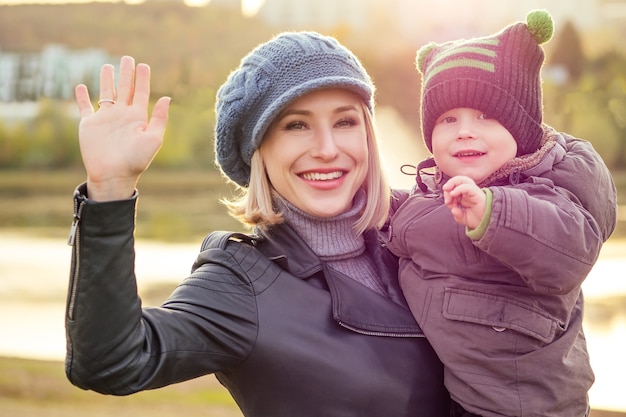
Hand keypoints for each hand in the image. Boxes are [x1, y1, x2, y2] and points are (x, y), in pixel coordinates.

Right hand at [75, 56, 170, 200]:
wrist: (113, 175)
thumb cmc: (135, 160)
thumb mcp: (153, 138)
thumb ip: (159, 118)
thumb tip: (167, 97)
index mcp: (137, 117)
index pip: (141, 93)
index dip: (142, 79)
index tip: (144, 65)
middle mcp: (122, 116)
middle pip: (124, 89)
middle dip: (126, 74)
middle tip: (128, 58)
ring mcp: (105, 119)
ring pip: (106, 94)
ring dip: (107, 80)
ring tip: (107, 66)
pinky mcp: (89, 125)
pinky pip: (84, 108)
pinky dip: (81, 97)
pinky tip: (81, 87)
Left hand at [442, 175, 485, 228]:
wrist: (489, 223)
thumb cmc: (478, 219)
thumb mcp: (463, 218)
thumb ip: (457, 214)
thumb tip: (453, 210)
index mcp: (465, 196)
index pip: (454, 188)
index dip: (447, 194)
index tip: (448, 203)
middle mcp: (469, 192)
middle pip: (458, 180)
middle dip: (449, 185)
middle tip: (446, 195)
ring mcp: (473, 192)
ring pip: (463, 179)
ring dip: (453, 183)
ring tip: (448, 191)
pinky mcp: (477, 193)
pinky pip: (467, 186)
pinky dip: (458, 188)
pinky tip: (453, 194)